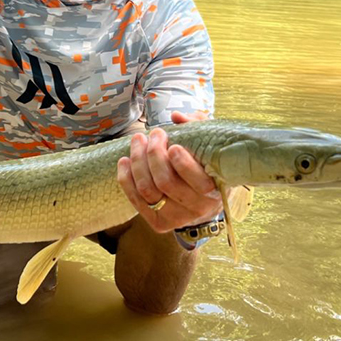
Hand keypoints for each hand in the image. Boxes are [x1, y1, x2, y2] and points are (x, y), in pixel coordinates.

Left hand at [116, 111, 221, 232]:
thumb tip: (177, 117)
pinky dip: (126, 179)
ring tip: (138, 140)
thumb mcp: (210, 143)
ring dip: (138, 162)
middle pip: (166, 182)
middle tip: (154, 134)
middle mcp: (197, 208)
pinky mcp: (159, 224)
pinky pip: (136, 200)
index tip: (172, 145)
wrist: (204, 199)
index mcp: (215, 190)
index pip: (198, 182)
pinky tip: (124, 161)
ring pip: (148, 190)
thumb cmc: (206, 164)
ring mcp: (176, 218)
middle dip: (154, 154)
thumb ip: (198, 126)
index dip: (182, 164)